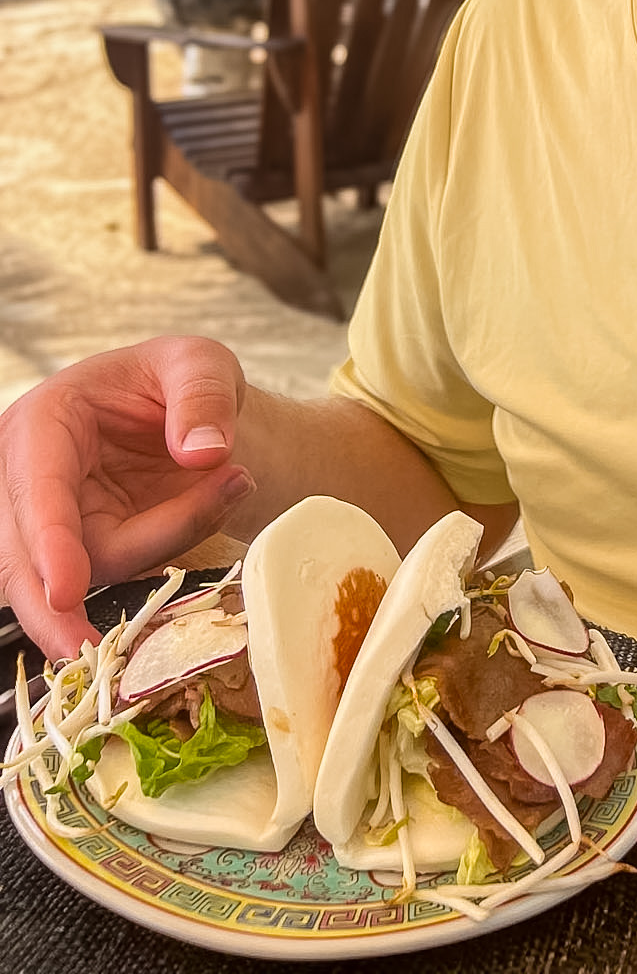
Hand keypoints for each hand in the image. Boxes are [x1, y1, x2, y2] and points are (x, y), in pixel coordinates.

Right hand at [0, 336, 254, 657]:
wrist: (194, 409)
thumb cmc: (181, 379)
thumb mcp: (200, 362)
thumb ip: (202, 398)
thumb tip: (203, 453)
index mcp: (43, 423)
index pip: (37, 489)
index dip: (49, 542)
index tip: (68, 589)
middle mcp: (32, 480)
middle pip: (29, 560)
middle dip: (58, 608)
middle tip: (99, 648)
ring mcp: (53, 525)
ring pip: (89, 572)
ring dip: (164, 542)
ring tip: (233, 481)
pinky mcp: (83, 555)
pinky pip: (123, 575)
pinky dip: (171, 551)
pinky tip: (212, 507)